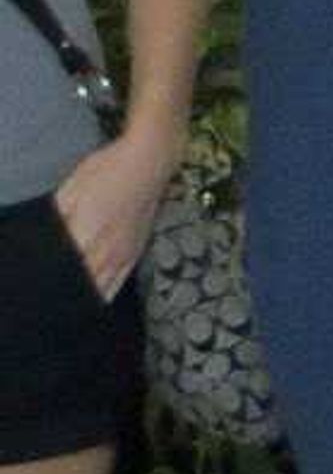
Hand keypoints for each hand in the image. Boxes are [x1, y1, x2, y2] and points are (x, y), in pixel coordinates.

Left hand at [55, 129, 176, 300]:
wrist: (150, 161)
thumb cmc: (107, 169)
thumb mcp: (71, 188)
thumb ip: (57, 218)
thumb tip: (48, 240)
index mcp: (85, 233)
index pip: (64, 269)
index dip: (53, 282)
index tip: (41, 293)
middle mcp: (105, 248)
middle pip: (81, 283)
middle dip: (68, 294)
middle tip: (53, 307)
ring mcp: (123, 251)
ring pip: (101, 286)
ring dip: (86, 299)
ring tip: (72, 311)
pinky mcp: (136, 249)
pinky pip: (120, 280)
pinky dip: (107, 293)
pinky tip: (98, 300)